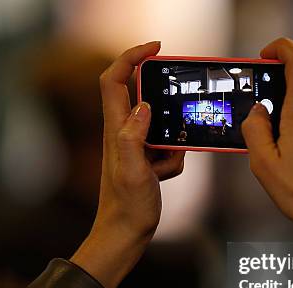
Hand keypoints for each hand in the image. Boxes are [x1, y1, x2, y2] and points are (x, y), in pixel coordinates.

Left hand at [71, 41, 184, 287]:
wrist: (126, 234)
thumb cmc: (126, 207)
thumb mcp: (133, 172)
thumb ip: (134, 137)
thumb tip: (144, 106)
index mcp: (115, 130)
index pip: (114, 80)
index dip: (130, 57)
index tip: (156, 48)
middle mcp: (123, 132)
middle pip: (140, 97)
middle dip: (162, 101)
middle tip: (178, 111)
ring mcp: (135, 146)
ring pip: (160, 125)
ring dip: (172, 140)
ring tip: (165, 164)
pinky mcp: (146, 159)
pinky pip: (168, 147)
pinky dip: (172, 160)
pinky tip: (164, 177)